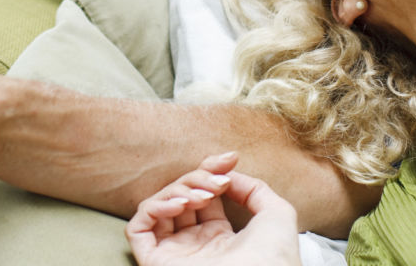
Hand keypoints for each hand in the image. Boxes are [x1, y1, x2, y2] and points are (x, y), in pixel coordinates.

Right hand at [127, 152, 300, 265]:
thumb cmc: (275, 259)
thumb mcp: (276, 214)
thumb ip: (254, 189)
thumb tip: (227, 174)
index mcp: (219, 238)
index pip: (203, 194)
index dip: (211, 171)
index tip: (230, 159)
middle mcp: (193, 245)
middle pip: (180, 196)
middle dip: (197, 178)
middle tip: (218, 181)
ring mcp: (173, 253)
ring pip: (157, 207)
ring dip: (177, 190)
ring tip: (203, 196)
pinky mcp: (156, 262)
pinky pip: (138, 227)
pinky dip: (154, 207)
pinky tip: (180, 205)